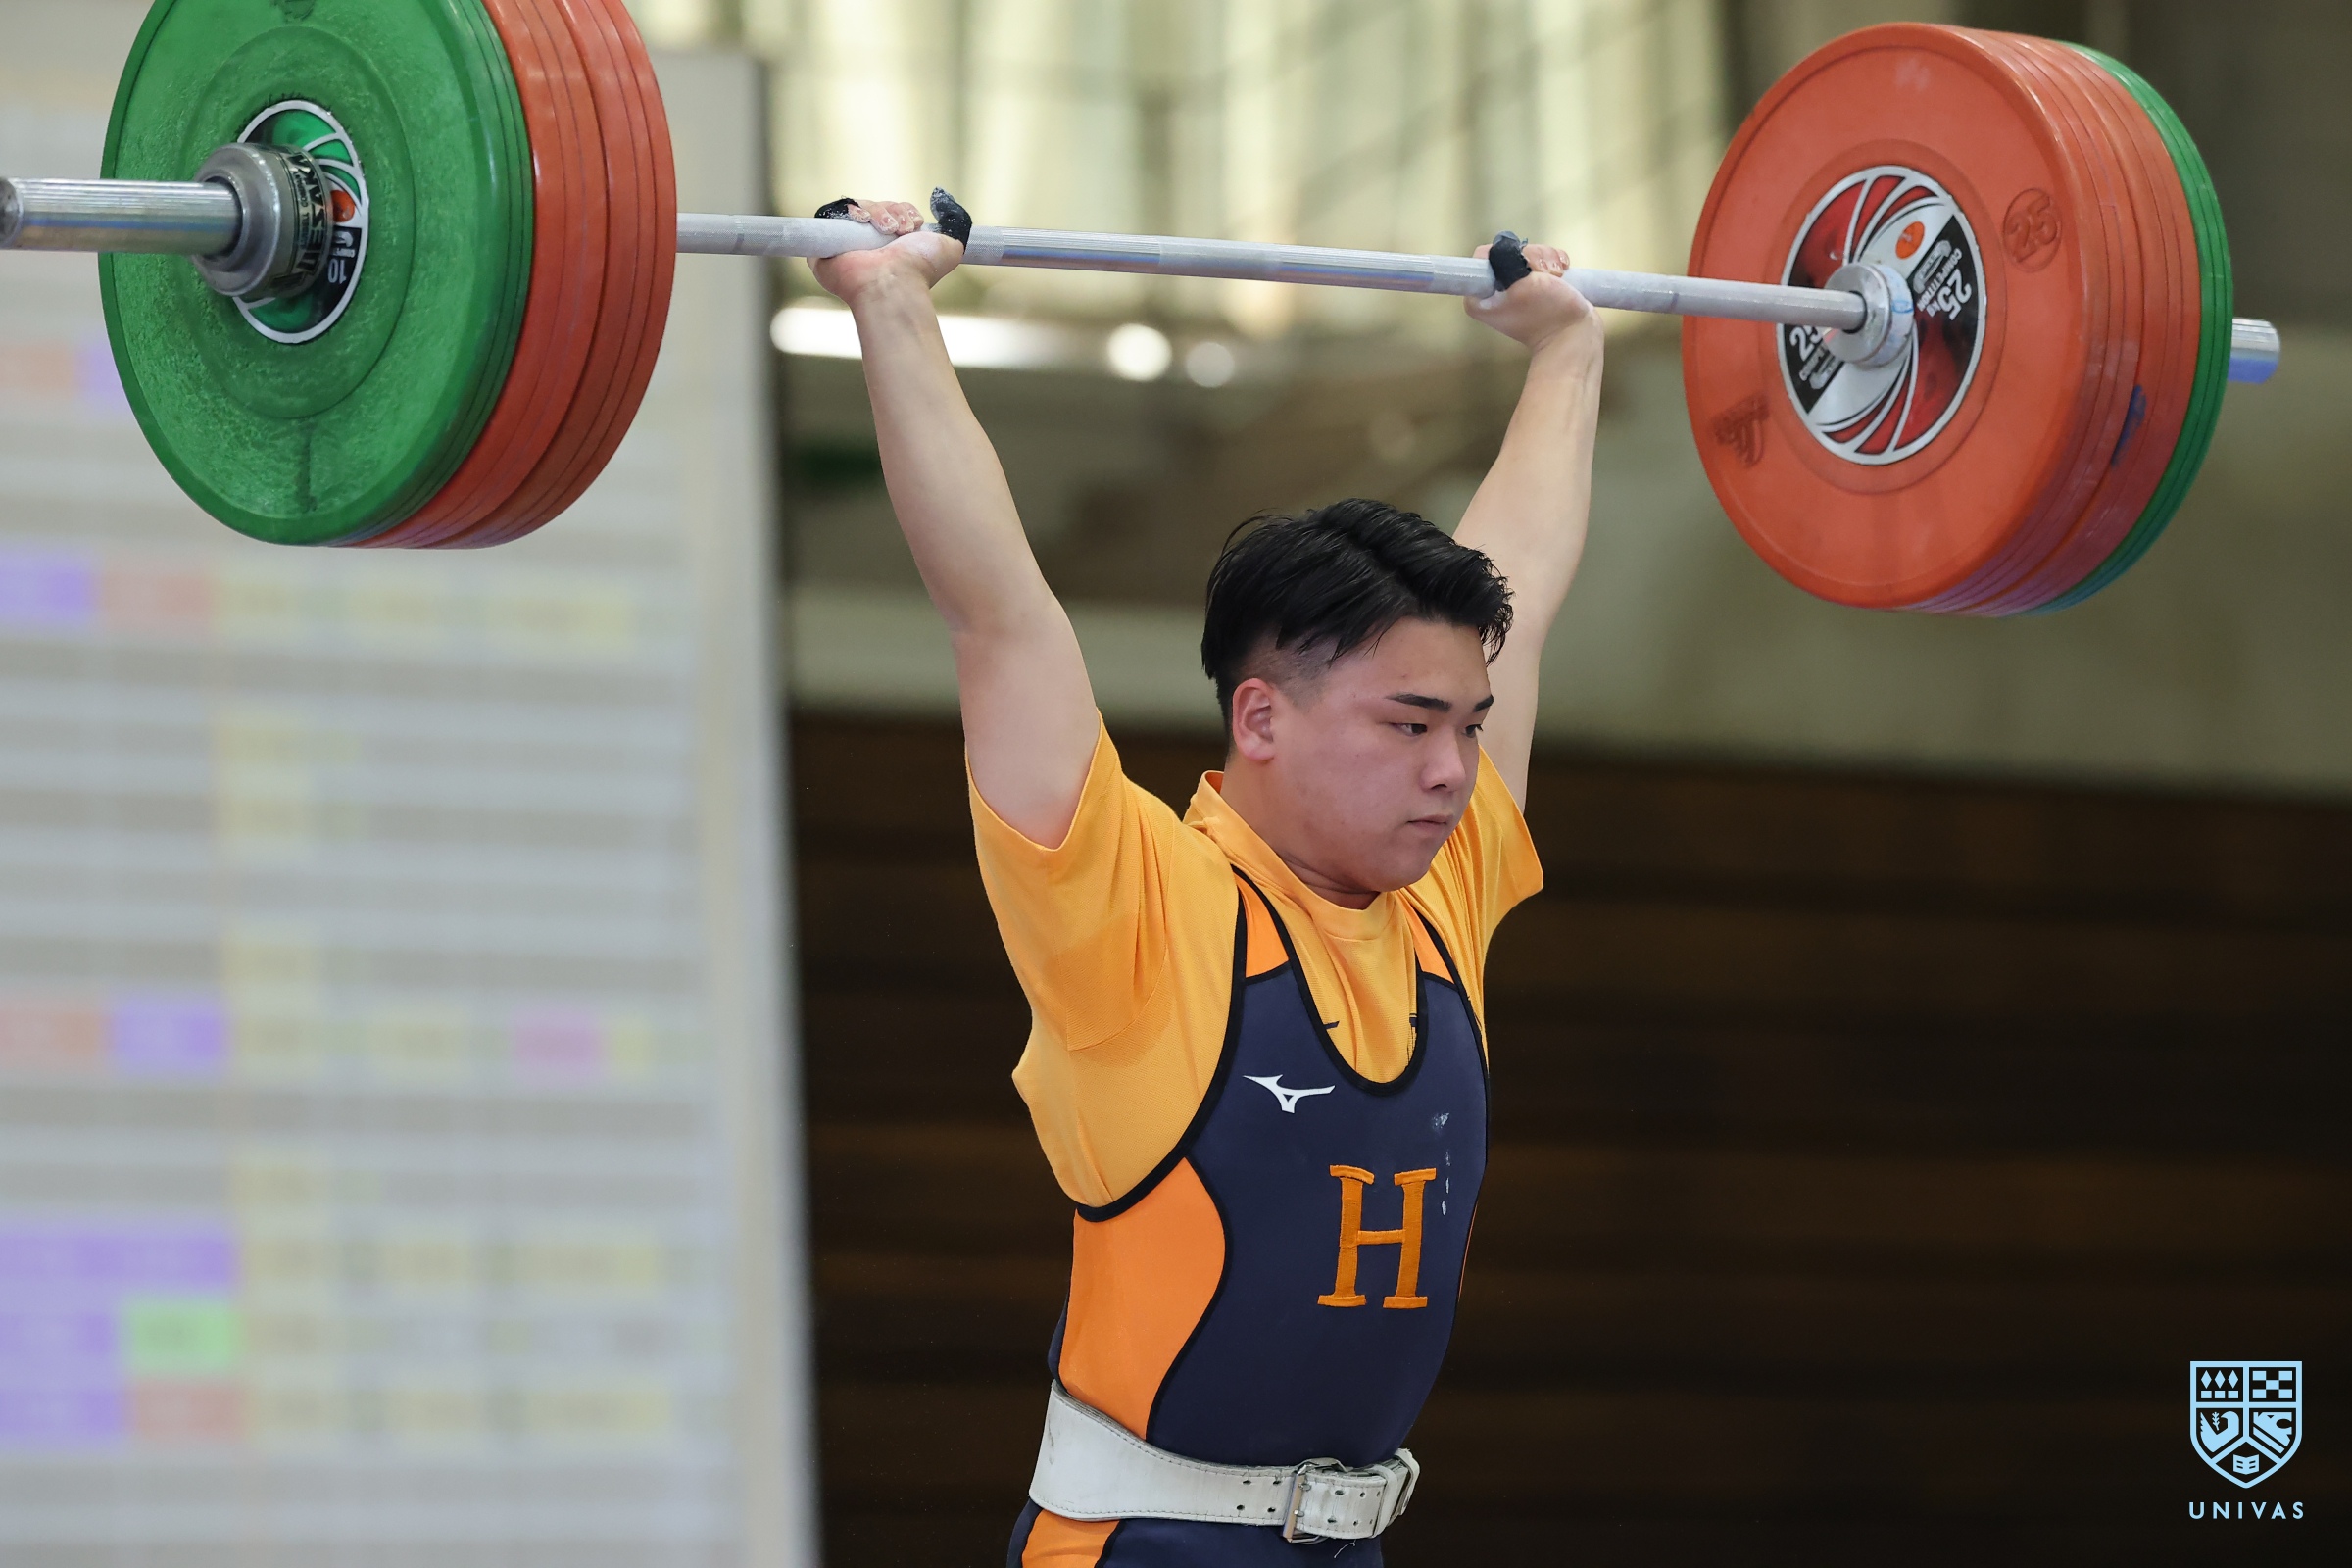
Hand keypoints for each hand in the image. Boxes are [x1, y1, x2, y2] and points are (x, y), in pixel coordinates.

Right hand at [810, 199, 964, 306]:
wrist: (894, 283)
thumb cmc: (919, 270)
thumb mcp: (950, 246)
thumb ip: (954, 227)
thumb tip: (947, 206)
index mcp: (892, 246)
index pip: (892, 213)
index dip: (902, 210)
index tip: (914, 223)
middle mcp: (868, 245)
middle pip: (875, 206)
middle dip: (891, 211)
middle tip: (900, 229)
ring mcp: (844, 246)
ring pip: (857, 207)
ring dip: (876, 212)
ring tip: (887, 230)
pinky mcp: (823, 246)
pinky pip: (831, 214)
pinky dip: (848, 211)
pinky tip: (863, 222)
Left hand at [1465, 241, 1601, 358]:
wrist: (1575, 335)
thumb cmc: (1546, 316)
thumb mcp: (1520, 285)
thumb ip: (1505, 262)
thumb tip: (1505, 249)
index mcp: (1480, 296)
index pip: (1484, 255)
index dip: (1506, 254)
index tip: (1522, 269)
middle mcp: (1496, 290)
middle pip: (1511, 251)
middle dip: (1533, 257)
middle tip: (1544, 276)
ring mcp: (1519, 286)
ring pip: (1532, 253)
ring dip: (1549, 260)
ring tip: (1558, 278)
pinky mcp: (1539, 284)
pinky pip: (1546, 260)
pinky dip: (1557, 263)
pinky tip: (1563, 274)